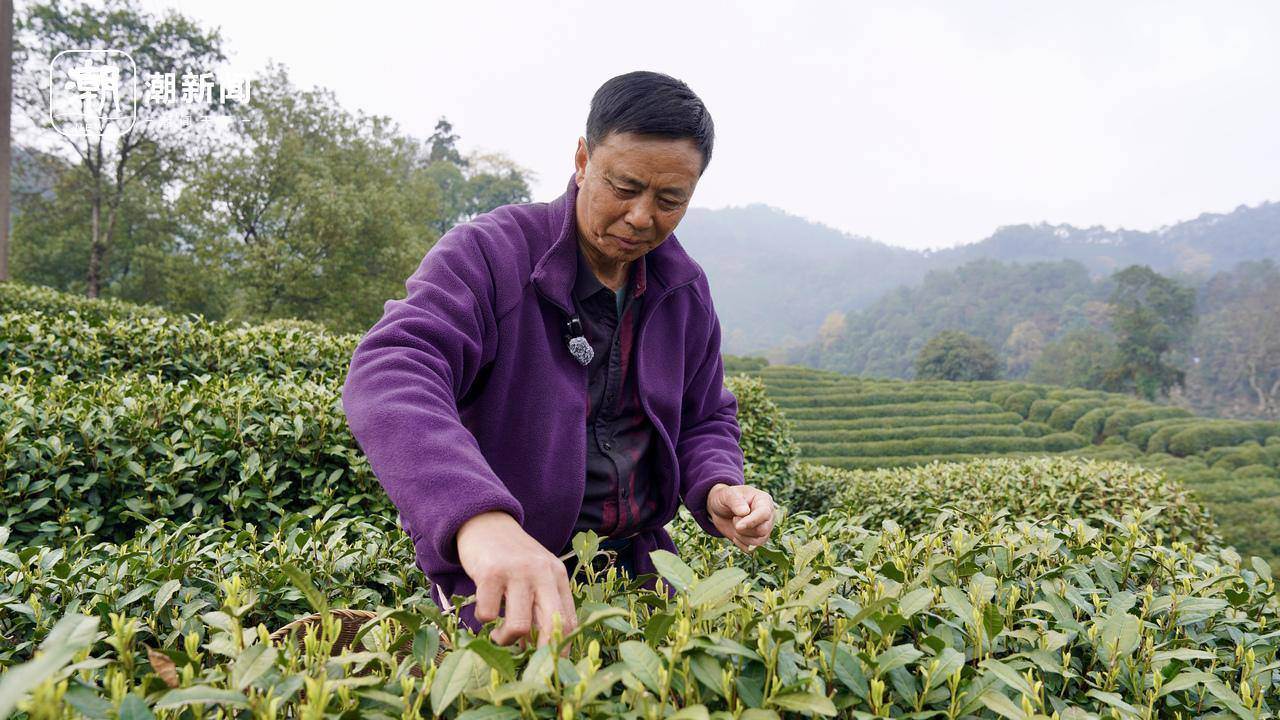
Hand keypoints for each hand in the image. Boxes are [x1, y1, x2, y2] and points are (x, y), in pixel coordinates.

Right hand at [455, 511, 576, 655]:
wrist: (485, 521)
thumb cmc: (512, 557)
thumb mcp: (536, 575)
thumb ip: (542, 605)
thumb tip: (543, 649)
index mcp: (557, 576)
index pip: (568, 620)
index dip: (561, 648)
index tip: (551, 665)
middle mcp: (541, 573)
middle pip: (552, 625)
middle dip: (543, 653)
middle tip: (529, 665)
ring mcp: (516, 572)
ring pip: (519, 626)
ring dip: (505, 639)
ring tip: (498, 635)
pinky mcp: (490, 572)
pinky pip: (488, 614)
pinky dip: (483, 620)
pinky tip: (483, 609)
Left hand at [707, 483, 774, 551]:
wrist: (719, 509)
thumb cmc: (725, 498)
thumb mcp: (727, 494)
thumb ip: (735, 501)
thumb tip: (744, 512)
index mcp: (764, 501)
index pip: (764, 514)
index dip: (752, 521)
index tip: (738, 526)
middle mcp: (767, 516)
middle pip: (762, 530)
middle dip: (744, 529)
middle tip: (734, 519)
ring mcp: (764, 529)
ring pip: (758, 542)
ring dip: (742, 537)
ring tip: (735, 526)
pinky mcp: (756, 539)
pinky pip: (751, 549)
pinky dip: (740, 544)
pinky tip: (735, 535)